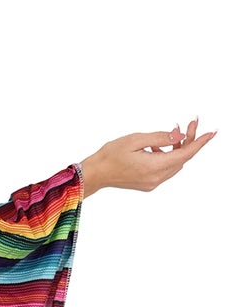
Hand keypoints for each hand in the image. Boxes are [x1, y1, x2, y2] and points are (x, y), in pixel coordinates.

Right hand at [82, 120, 216, 196]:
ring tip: (175, 131)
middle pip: (182, 158)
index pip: (185, 154)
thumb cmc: (110, 155)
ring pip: (175, 163)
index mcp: (154, 167)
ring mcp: (152, 183)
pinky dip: (168, 155)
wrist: (95, 173)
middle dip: (189, 140)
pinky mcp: (148, 183)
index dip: (200, 142)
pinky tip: (159, 146)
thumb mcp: (135, 139)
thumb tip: (180, 135)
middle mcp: (156, 178)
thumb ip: (160, 137)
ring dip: (179, 148)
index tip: (211, 133)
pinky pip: (166, 169)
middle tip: (190, 122)